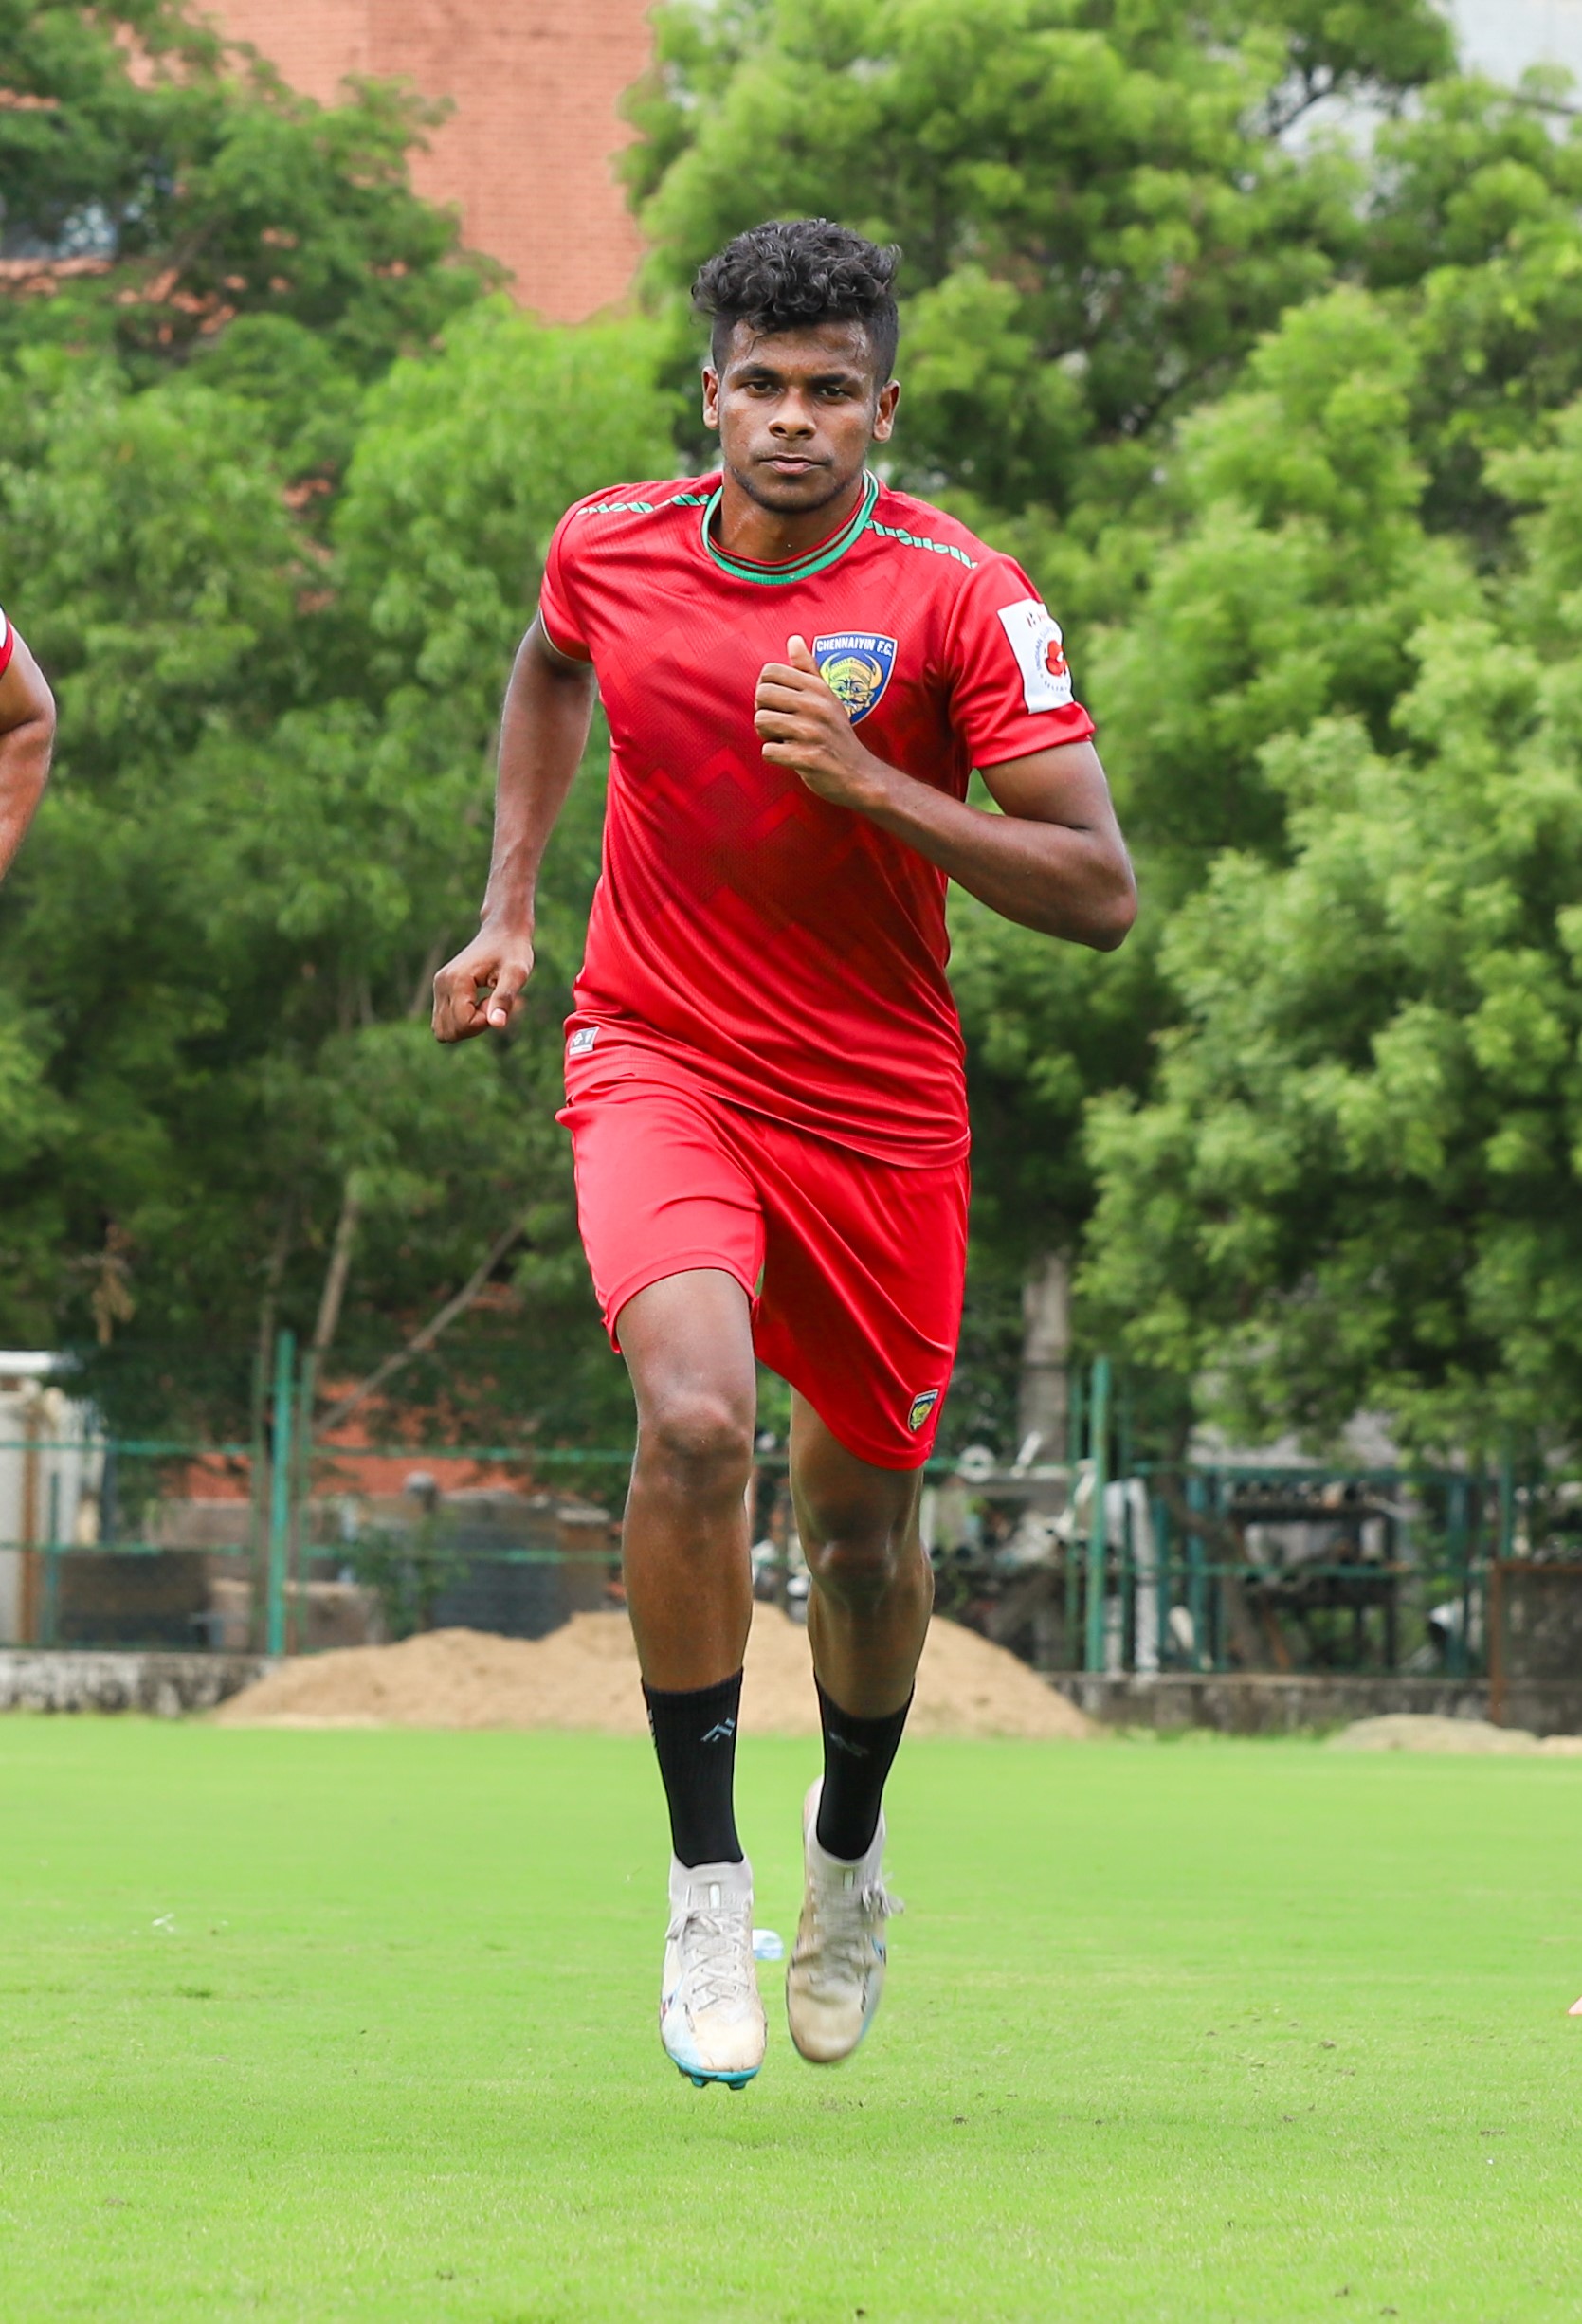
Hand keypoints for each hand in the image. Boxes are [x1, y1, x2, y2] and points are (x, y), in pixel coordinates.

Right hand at [432, 922, 534, 1041]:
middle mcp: (441, 984)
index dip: (486, 1021)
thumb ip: (504, 998)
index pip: (464, 1024)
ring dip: (468, 1025)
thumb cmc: (512, 951)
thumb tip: (497, 1024)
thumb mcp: (516, 974)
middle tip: (491, 1002)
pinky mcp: (441, 990)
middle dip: (475, 1026)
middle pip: (450, 1032)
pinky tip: (479, 1002)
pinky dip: (464, 1021)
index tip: (497, 999)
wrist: (503, 931)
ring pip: (444, 1030)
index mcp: (456, 981)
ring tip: (485, 1002)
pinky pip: (446, 1021)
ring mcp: (438, 987)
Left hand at [754, 635, 888, 808]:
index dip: (765, 688)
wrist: (859, 774)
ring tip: (784, 739)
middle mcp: (816, 706)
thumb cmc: (836, 734)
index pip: (770, 672)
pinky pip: (769, 751)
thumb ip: (808, 669)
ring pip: (761, 722)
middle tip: (778, 724)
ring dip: (767, 735)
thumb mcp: (827, 697)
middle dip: (763, 711)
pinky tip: (790, 756)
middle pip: (761, 695)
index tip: (777, 703)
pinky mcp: (807, 757)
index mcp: (817, 688)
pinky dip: (775, 756)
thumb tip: (794, 639)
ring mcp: (812, 732)